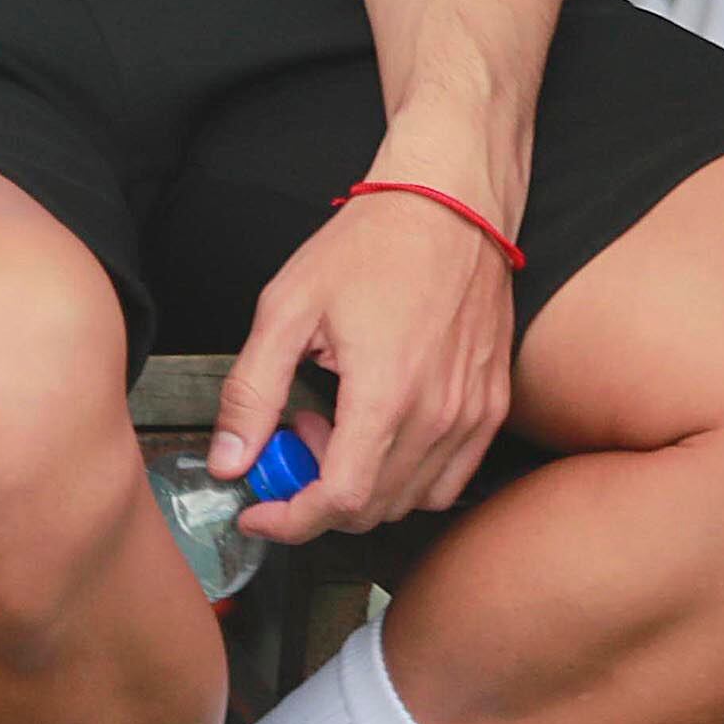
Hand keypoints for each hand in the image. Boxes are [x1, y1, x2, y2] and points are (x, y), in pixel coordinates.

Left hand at [211, 182, 517, 545]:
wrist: (451, 202)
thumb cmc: (373, 243)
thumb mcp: (288, 308)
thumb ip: (253, 392)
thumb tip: (231, 460)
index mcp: (385, 397)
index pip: (337, 503)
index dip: (289, 521)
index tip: (260, 511)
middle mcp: (438, 417)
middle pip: (371, 510)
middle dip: (317, 492)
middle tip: (295, 434)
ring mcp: (472, 415)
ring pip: (410, 500)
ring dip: (363, 484)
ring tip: (338, 420)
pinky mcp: (492, 406)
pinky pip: (449, 477)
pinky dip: (408, 475)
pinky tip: (383, 425)